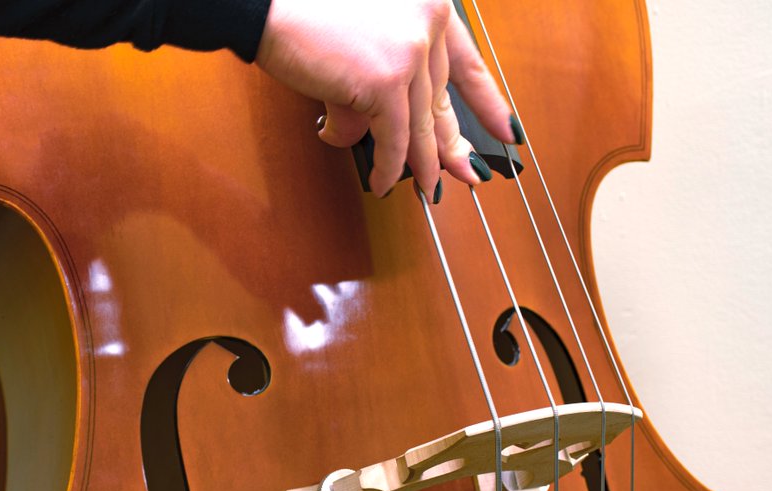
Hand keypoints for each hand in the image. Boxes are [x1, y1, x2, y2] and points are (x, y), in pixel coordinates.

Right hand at [255, 0, 515, 198]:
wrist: (265, 4)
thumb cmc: (301, 13)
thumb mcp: (355, 43)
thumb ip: (372, 85)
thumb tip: (357, 132)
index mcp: (428, 4)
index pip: (468, 62)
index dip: (487, 102)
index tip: (507, 131)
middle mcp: (429, 21)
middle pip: (442, 99)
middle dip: (450, 144)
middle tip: (463, 174)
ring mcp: (411, 50)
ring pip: (421, 124)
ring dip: (421, 163)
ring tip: (424, 190)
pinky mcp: (387, 80)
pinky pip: (394, 138)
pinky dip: (388, 166)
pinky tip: (383, 182)